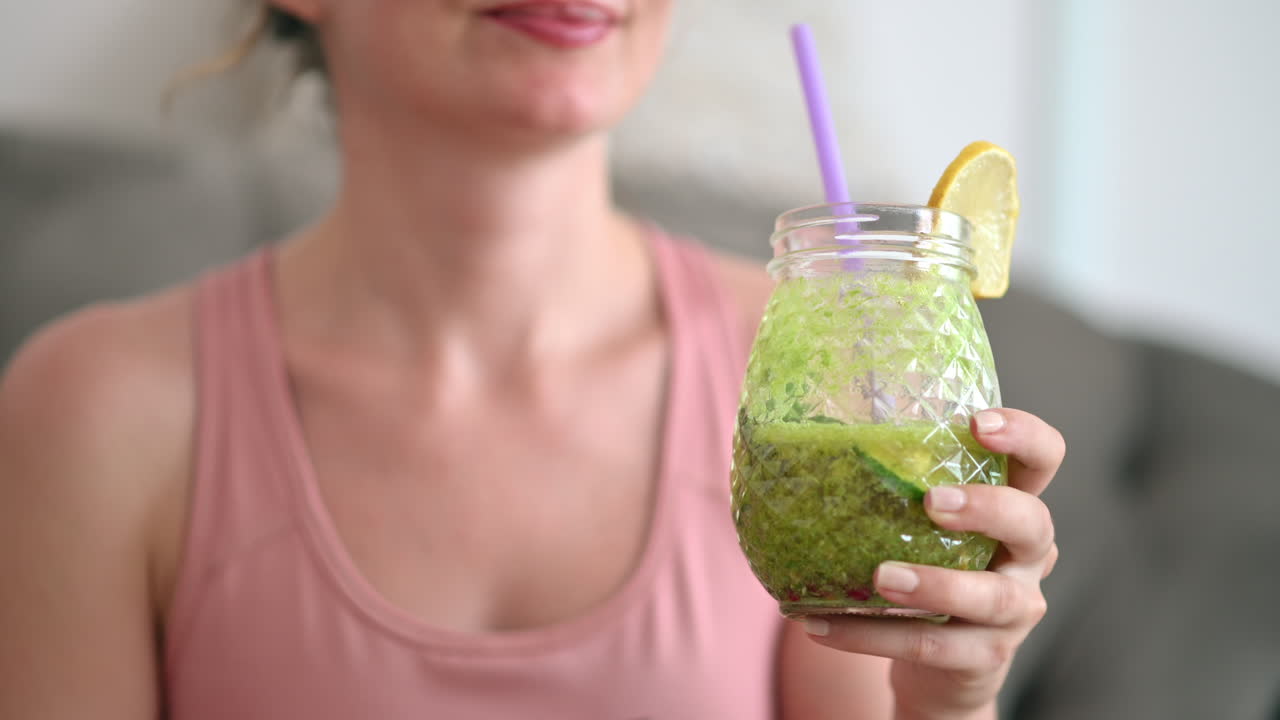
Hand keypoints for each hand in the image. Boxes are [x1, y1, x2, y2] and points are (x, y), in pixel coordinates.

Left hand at [801, 408, 1063, 718]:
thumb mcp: (922, 526)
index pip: (1042, 460)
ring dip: (934, 583)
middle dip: (987, 507)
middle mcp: (1026, 556)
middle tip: (932, 500)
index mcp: (1013, 506)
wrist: (943, 666)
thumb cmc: (927, 567)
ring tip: (880, 576)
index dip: (1023, 436)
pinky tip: (819, 625)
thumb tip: (802, 439)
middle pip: (1032, 522)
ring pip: (989, 596)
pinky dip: (870, 635)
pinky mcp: (983, 656)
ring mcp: (1014, 610)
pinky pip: (931, 645)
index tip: (977, 423)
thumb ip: (893, 487)